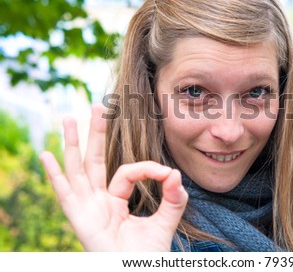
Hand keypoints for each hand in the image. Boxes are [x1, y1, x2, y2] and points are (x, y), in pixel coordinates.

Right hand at [40, 104, 187, 250]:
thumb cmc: (147, 254)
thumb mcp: (165, 222)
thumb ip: (173, 198)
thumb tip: (176, 173)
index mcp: (116, 200)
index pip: (127, 171)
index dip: (147, 168)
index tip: (167, 173)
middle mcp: (99, 201)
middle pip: (94, 160)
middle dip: (95, 134)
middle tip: (96, 107)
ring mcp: (87, 208)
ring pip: (77, 169)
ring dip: (72, 144)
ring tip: (69, 118)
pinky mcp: (79, 219)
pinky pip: (65, 194)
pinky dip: (54, 175)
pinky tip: (46, 155)